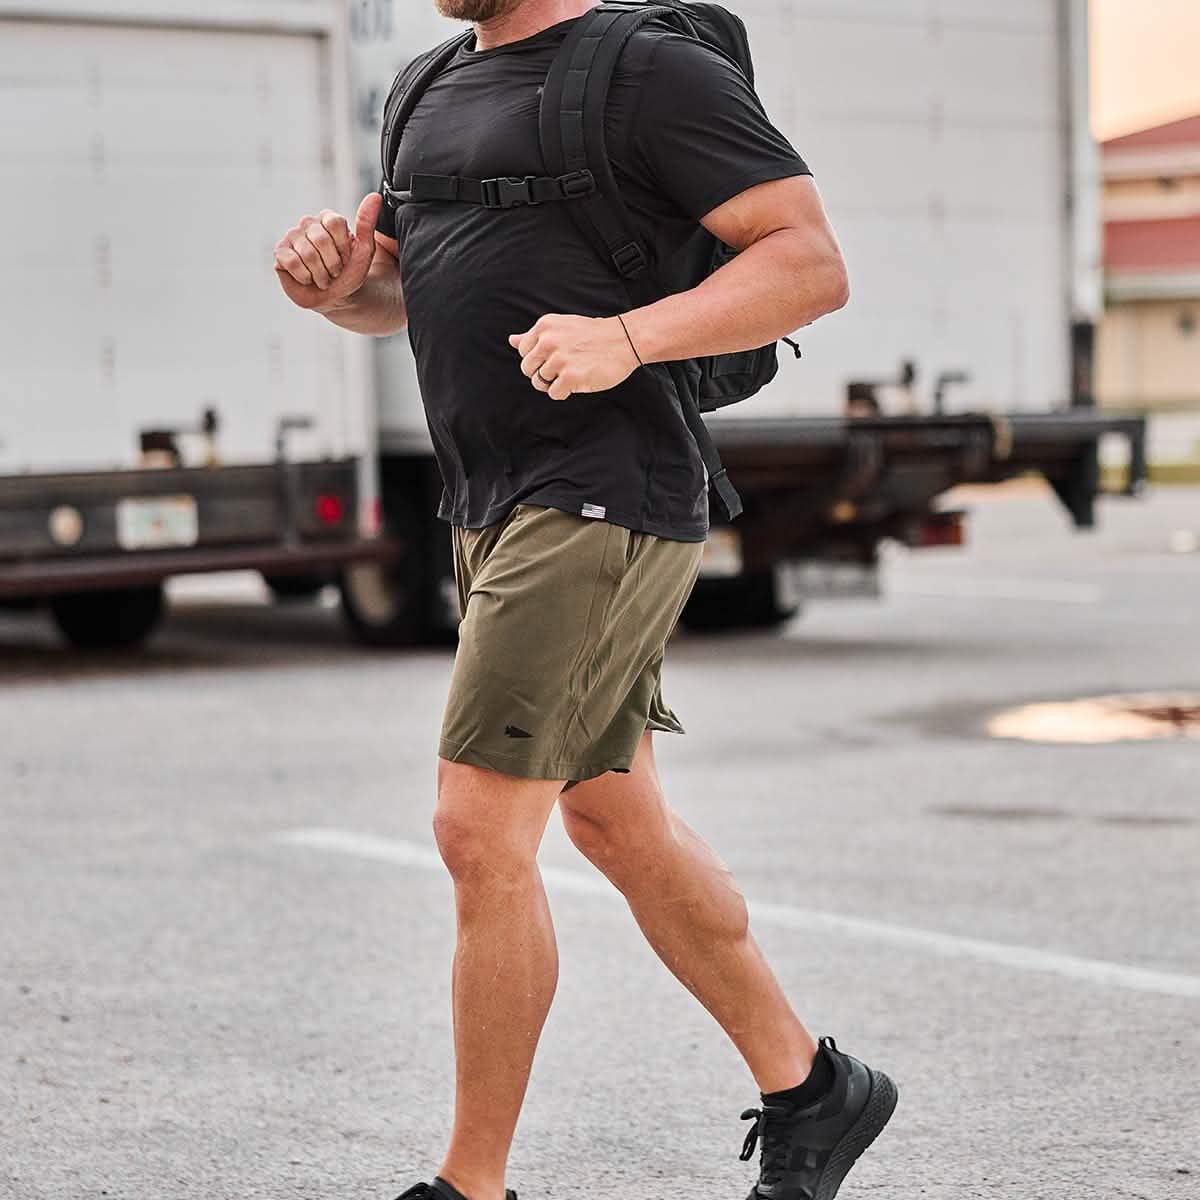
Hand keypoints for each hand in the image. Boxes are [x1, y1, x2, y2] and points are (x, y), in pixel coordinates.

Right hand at [273, 193, 382, 310]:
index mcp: (328, 219)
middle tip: (334, 272)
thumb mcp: (364, 250)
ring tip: (323, 278)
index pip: (334, 223)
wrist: (337, 297)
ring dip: (320, 274)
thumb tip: (375, 197)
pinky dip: (305, 277)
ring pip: (307, 254)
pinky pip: (291, 262)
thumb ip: (367, 223)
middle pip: (320, 239)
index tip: (346, 258)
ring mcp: (292, 237)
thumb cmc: (349, 273)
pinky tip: (308, 278)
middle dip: (332, 264)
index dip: (343, 247)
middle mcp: (308, 224)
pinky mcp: (280, 252)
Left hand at [508, 314, 640, 399]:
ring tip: (570, 374)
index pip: (522, 351)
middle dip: (541, 373)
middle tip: (562, 369)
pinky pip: (553, 393)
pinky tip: (576, 382)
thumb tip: (511, 340)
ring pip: (538, 383)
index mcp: (545, 326)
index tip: (555, 357)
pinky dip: (563, 392)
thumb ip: (535, 335)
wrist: (624, 340)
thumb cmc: (593, 335)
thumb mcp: (561, 326)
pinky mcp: (571, 377)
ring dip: (554, 384)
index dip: (537, 359)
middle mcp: (549, 341)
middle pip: (527, 369)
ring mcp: (560, 359)